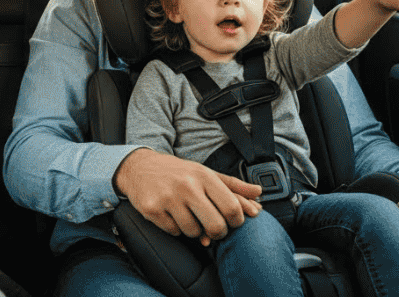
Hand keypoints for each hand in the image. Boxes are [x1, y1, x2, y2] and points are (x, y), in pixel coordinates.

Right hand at [115, 148, 262, 246]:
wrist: (138, 167)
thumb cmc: (177, 172)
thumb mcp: (205, 173)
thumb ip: (233, 185)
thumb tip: (259, 192)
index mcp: (203, 176)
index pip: (231, 207)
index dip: (237, 220)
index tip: (233, 221)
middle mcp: (187, 186)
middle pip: (215, 225)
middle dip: (218, 232)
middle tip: (214, 228)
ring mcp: (168, 199)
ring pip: (194, 232)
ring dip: (195, 230)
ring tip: (190, 217)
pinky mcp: (153, 210)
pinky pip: (174, 232)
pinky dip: (176, 228)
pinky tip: (172, 216)